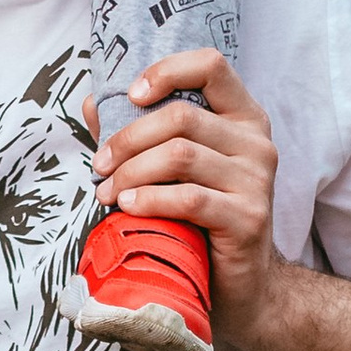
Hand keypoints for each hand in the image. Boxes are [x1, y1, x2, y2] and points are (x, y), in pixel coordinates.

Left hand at [92, 51, 279, 347]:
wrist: (239, 285)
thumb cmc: (198, 218)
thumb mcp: (169, 166)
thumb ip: (136, 130)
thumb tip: (92, 103)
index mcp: (242, 117)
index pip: (212, 65)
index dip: (168, 71)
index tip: (132, 95)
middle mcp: (257, 142)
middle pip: (181, 116)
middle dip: (128, 139)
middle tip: (99, 166)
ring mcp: (258, 180)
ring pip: (180, 155)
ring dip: (131, 172)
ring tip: (107, 193)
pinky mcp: (250, 218)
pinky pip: (189, 198)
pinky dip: (149, 200)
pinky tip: (128, 209)